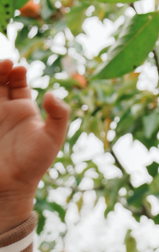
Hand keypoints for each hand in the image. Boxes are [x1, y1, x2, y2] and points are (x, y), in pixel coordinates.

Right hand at [0, 60, 68, 233]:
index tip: (19, 68)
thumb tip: (52, 93)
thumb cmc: (34, 164)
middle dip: (0, 70)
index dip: (17, 73)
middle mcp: (5, 111)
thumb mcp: (53, 138)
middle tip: (5, 64)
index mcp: (24, 110)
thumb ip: (59, 114)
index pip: (18, 83)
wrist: (10, 188)